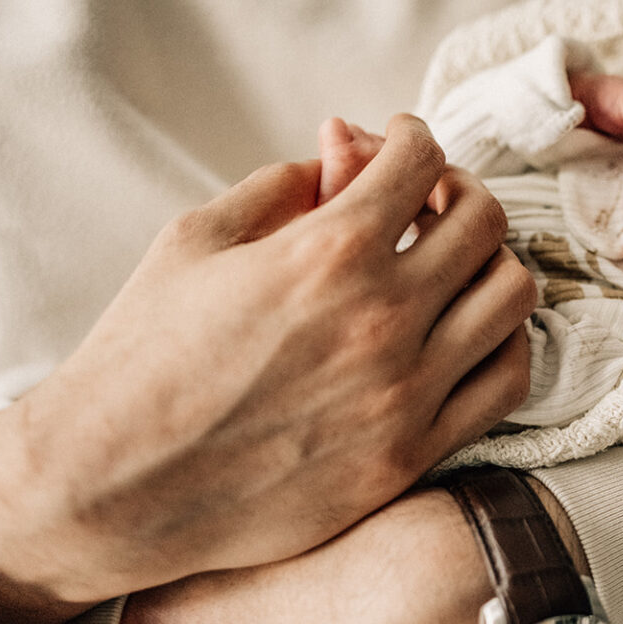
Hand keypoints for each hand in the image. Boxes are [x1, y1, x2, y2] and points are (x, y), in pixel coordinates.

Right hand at [0, 114, 534, 623]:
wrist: (110, 487)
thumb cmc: (140, 357)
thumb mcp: (195, 241)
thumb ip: (283, 187)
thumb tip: (345, 158)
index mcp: (326, 254)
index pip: (423, 162)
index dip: (414, 137)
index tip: (401, 142)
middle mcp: (382, 319)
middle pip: (485, 223)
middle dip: (459, 192)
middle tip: (428, 201)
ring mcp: (405, 393)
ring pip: (512, 296)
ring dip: (488, 264)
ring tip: (450, 267)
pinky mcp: (410, 456)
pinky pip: (505, 381)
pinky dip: (499, 340)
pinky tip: (464, 332)